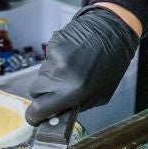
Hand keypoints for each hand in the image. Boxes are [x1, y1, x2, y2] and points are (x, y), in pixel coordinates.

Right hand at [24, 4, 140, 124]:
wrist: (112, 31)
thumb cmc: (111, 67)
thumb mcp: (99, 96)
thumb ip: (74, 106)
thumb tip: (54, 114)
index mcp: (73, 92)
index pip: (38, 109)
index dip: (34, 115)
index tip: (35, 116)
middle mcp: (60, 75)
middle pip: (35, 91)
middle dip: (44, 93)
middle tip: (59, 88)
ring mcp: (55, 58)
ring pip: (41, 75)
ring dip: (51, 76)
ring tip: (71, 68)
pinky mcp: (53, 44)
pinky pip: (47, 60)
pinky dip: (55, 61)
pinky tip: (70, 56)